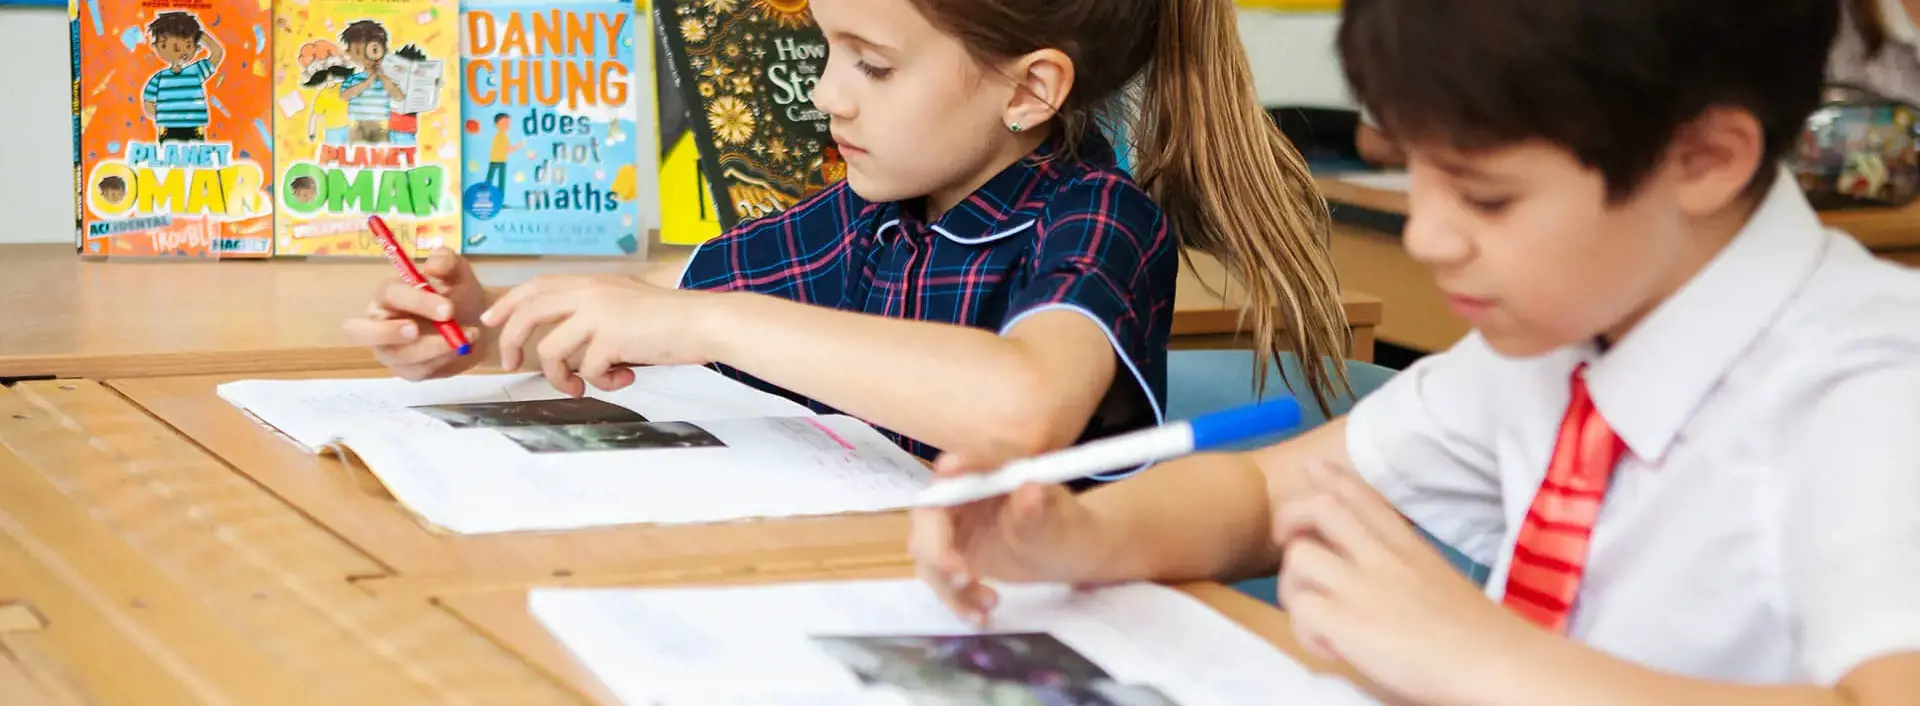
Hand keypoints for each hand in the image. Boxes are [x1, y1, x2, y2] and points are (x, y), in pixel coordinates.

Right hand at [341, 247, 488, 380]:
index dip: (415, 302)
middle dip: (386, 332)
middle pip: (356, 331)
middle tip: (416, 331)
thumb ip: (447, 262)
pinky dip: (442, 360)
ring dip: (433, 348)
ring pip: (397, 355)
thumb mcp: (458, 273)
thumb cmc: (459, 294)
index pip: (388, 295)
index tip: (448, 309)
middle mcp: (379, 322)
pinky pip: (417, 371)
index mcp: (388, 294)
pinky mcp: (406, 371)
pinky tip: (460, 349)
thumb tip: (433, 265)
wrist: (479, 322)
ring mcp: (390, 350)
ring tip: (464, 338)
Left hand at [480, 275, 713, 396]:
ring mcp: (598, 314)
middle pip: (529, 312)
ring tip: (579, 386)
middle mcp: (590, 293)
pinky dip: (604, 384)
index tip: (491, 321)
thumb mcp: (628, 303)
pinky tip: (626, 380)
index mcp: (593, 283)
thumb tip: (574, 347)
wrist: (704, 321)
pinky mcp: (610, 338)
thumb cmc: (673, 319)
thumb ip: (598, 313)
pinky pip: (588, 371)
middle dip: (510, 340)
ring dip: (560, 377)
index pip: (537, 286)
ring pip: (551, 351)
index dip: (509, 303)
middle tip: (508, 364)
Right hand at [908, 453, 1107, 626]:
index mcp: (991, 470)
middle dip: (936, 548)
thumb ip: (1037, 510)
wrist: (1070, 555)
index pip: (964, 465)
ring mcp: (954, 524)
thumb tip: (1030, 490)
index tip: (947, 471)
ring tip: (991, 602)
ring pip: (927, 552)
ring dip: (949, 584)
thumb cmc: (1067, 529)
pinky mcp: (953, 553)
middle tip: (963, 577)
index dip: (952, 468)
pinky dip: (956, 600)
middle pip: (928, 513)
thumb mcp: (1058, 522)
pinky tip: (980, 617)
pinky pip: (940, 577)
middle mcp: (964, 492)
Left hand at [1273, 459, 1534, 704]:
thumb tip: (1383, 590)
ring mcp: (1363, 587)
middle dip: (1291, 518)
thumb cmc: (1483, 638)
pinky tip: (1331, 648)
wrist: (1501, 665)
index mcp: (1411, 549)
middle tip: (1290, 546)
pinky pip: (1300, 611)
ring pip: (1298, 557)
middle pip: (1320, 507)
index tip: (1313, 468)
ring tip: (1314, 613)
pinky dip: (1305, 631)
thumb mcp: (1445, 585)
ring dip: (1293, 586)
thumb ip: (1409, 575)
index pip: (1365, 498)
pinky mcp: (1348, 622)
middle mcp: (1384, 558)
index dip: (1334, 479)